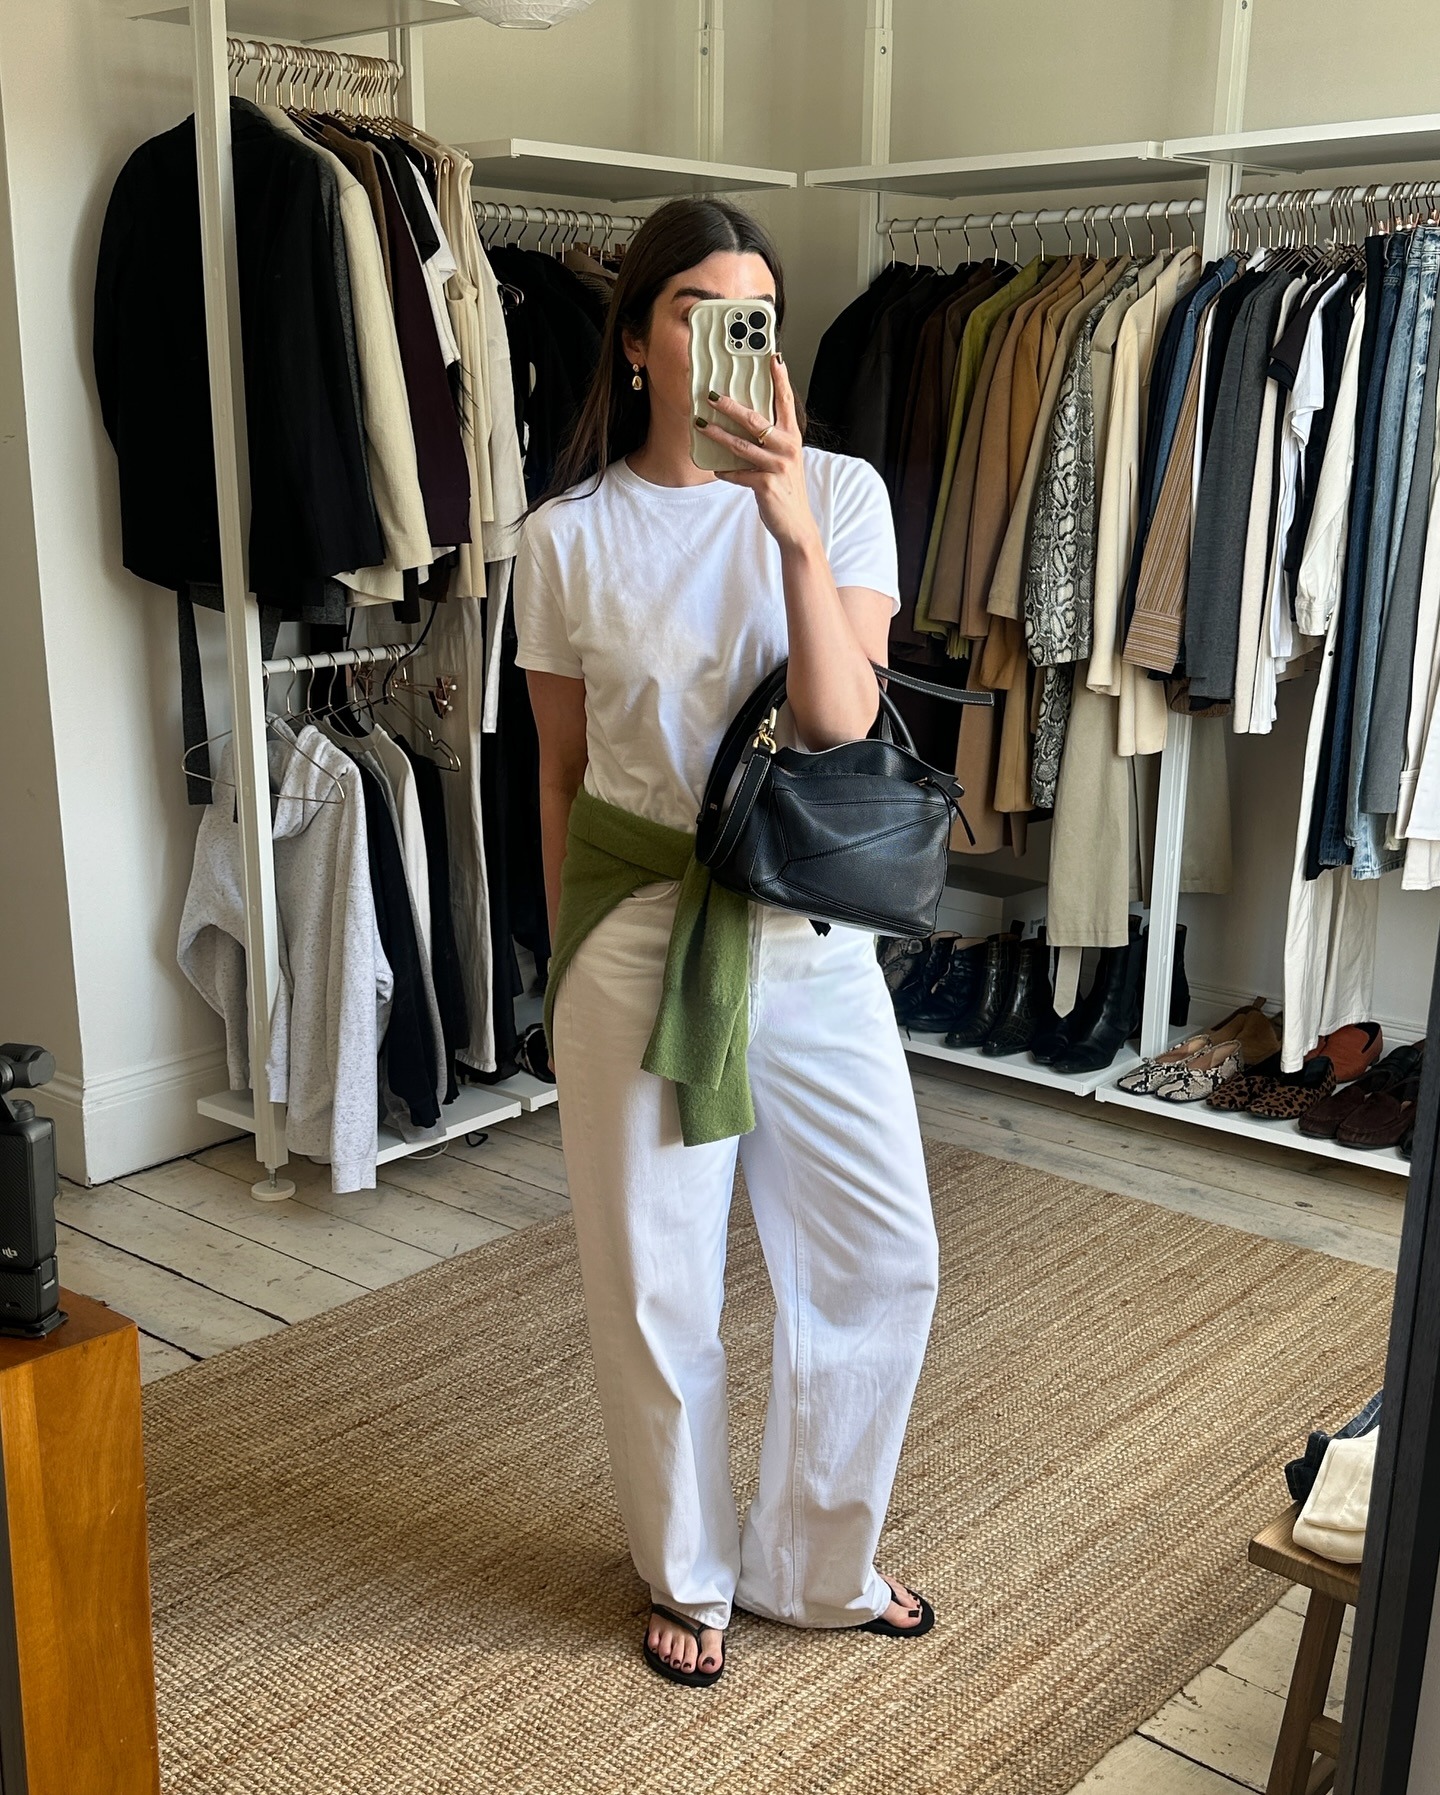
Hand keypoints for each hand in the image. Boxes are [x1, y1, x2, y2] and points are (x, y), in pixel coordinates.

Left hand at [697, 355, 818, 554]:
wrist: (797, 525)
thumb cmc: (786, 488)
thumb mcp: (784, 459)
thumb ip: (770, 440)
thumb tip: (743, 421)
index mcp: (792, 437)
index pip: (784, 402)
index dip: (779, 378)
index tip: (771, 357)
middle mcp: (787, 448)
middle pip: (755, 419)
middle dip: (730, 405)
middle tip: (711, 394)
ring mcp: (777, 466)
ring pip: (741, 445)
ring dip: (717, 434)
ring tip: (700, 424)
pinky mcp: (766, 485)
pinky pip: (737, 473)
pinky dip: (725, 471)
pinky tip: (715, 469)